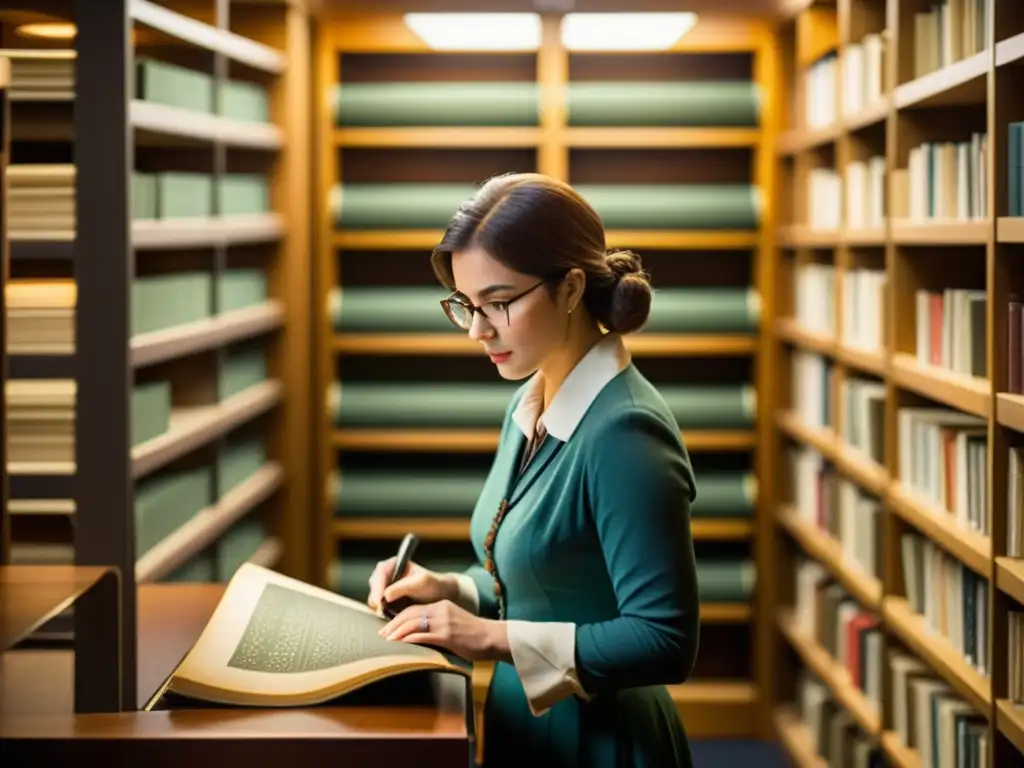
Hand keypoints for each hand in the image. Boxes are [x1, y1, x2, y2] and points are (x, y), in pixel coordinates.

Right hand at [366, 557, 457, 614]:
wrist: (439, 596)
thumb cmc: (432, 585)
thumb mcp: (420, 583)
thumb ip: (402, 587)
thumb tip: (385, 595)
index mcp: (394, 564)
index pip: (380, 573)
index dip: (378, 586)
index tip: (380, 600)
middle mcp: (386, 575)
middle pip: (374, 586)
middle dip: (377, 598)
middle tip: (383, 610)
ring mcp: (384, 588)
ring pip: (374, 598)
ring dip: (380, 606)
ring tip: (390, 613)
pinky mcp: (385, 601)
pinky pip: (378, 607)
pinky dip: (383, 612)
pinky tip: (391, 615)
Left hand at [378, 599, 509, 661]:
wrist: (493, 637)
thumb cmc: (475, 634)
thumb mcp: (454, 622)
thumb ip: (438, 624)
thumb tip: (419, 634)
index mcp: (442, 605)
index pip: (414, 608)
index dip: (398, 618)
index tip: (388, 627)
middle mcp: (441, 610)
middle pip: (410, 614)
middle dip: (393, 624)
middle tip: (382, 634)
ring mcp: (444, 622)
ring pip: (414, 623)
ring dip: (398, 632)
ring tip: (387, 640)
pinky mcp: (447, 635)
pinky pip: (423, 635)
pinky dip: (410, 639)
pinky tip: (402, 644)